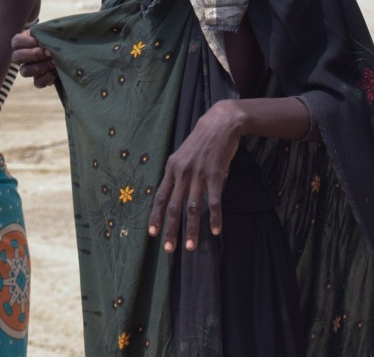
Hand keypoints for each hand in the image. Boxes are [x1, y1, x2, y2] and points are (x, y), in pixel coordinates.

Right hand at [11, 31, 55, 87]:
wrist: (67, 51)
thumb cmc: (56, 38)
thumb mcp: (52, 32)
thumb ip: (47, 34)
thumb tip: (46, 41)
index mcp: (23, 42)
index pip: (16, 41)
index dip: (26, 42)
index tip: (40, 41)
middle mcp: (22, 56)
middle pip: (16, 57)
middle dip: (32, 55)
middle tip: (47, 52)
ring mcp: (29, 69)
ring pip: (24, 71)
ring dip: (40, 67)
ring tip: (54, 62)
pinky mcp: (39, 80)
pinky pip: (37, 83)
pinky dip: (45, 79)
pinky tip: (54, 74)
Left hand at [149, 101, 240, 252]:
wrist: (220, 124)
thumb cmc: (200, 141)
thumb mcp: (181, 154)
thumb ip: (176, 174)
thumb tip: (169, 193)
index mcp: (171, 168)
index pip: (160, 197)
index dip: (155, 216)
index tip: (152, 233)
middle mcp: (182, 173)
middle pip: (173, 207)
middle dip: (171, 230)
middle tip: (169, 249)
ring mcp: (199, 175)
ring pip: (193, 208)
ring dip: (192, 229)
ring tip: (191, 247)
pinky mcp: (216, 175)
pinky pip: (214, 201)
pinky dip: (215, 217)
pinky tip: (216, 230)